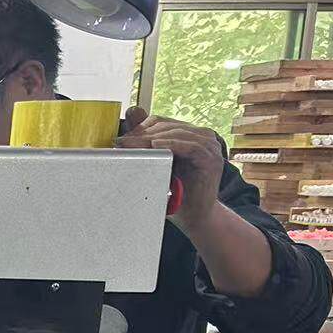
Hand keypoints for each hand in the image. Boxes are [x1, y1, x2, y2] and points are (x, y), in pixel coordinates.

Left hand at [116, 106, 224, 229]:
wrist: (194, 216)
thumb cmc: (176, 192)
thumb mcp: (158, 165)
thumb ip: (146, 144)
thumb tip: (130, 116)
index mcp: (190, 135)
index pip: (161, 122)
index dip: (140, 128)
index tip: (121, 140)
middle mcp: (202, 137)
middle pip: (167, 127)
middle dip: (141, 134)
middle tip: (121, 143)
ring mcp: (209, 147)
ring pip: (177, 133)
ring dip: (151, 138)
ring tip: (131, 146)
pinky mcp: (211, 159)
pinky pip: (190, 146)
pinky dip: (171, 144)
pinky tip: (155, 146)